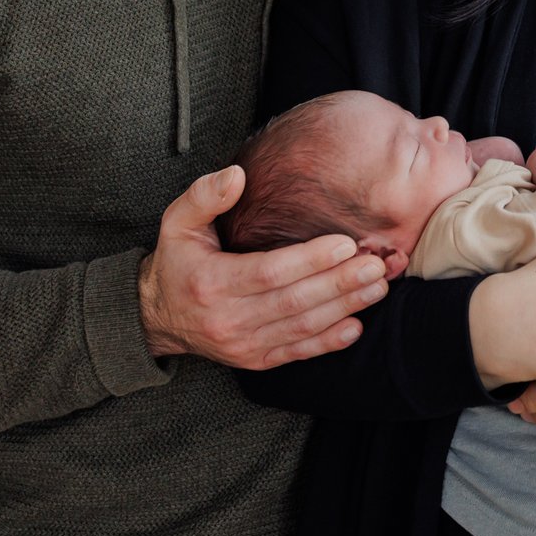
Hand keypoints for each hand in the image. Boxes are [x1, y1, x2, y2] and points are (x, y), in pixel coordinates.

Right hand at [137, 165, 389, 368]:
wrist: (158, 316)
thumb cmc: (176, 261)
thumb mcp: (177, 222)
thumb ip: (205, 195)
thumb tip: (237, 175)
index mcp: (211, 283)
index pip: (270, 272)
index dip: (311, 259)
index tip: (346, 243)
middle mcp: (228, 319)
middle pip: (294, 301)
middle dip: (341, 283)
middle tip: (377, 264)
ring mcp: (243, 345)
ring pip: (302, 328)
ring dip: (345, 308)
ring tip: (378, 286)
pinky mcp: (255, 361)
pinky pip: (297, 352)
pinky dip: (329, 342)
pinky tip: (356, 325)